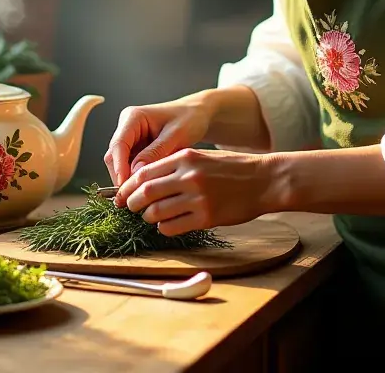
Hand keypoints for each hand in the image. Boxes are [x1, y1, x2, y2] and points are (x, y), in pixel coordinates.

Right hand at [103, 98, 212, 186]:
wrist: (198, 115)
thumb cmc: (189, 119)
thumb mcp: (175, 135)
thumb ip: (156, 152)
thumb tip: (136, 173)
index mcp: (133, 117)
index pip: (119, 144)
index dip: (120, 167)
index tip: (125, 187)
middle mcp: (127, 127)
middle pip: (114, 157)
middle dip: (122, 177)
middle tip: (134, 198)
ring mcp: (130, 139)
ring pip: (120, 165)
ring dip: (128, 180)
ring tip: (142, 197)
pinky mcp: (135, 150)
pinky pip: (130, 167)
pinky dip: (136, 179)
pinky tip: (146, 190)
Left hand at [114, 148, 280, 235]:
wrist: (264, 180)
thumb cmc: (232, 168)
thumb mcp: (201, 157)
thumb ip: (175, 167)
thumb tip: (145, 181)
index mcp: (185, 158)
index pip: (144, 172)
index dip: (127, 185)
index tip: (120, 194)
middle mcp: (189, 177)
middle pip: (145, 192)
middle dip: (131, 202)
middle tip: (129, 207)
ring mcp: (197, 198)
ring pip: (157, 212)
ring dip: (148, 217)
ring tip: (149, 216)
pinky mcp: (207, 218)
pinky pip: (173, 227)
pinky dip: (164, 228)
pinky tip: (167, 224)